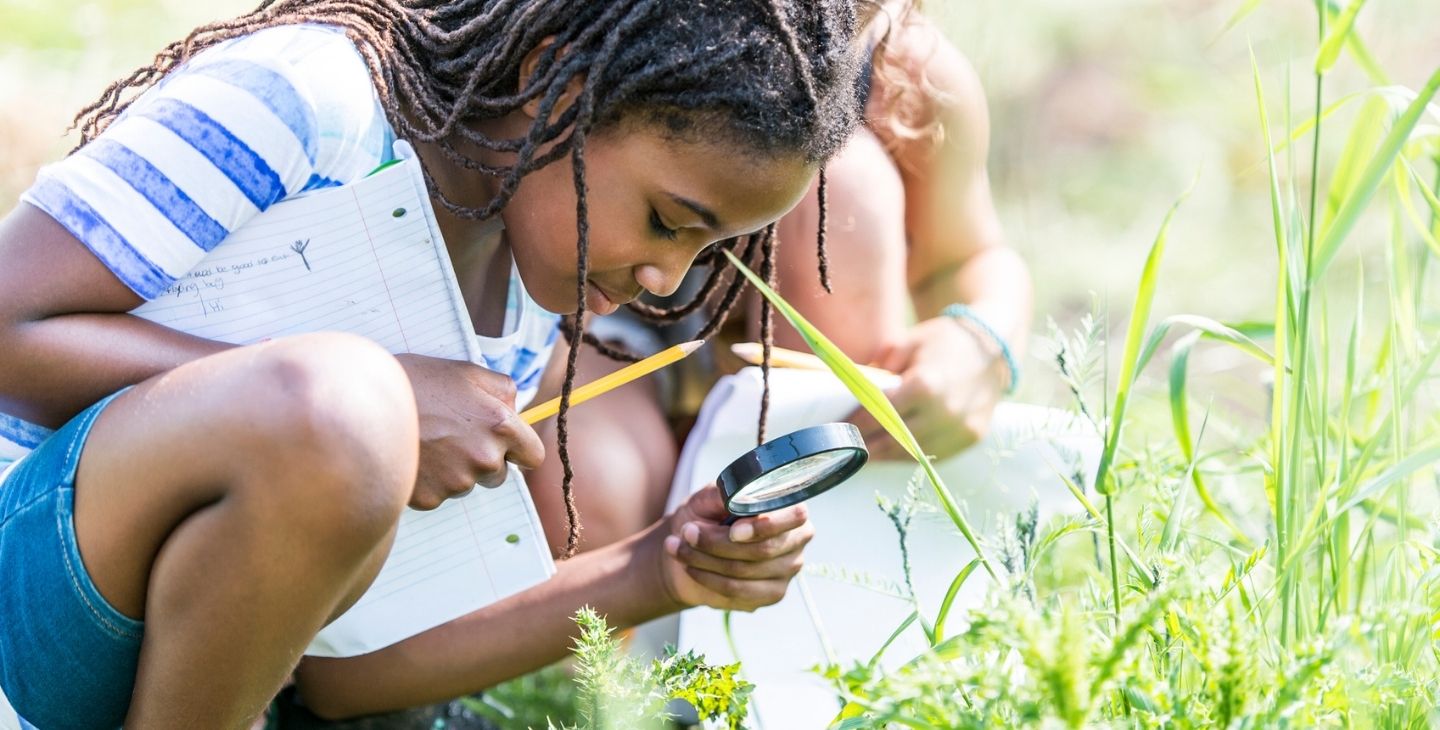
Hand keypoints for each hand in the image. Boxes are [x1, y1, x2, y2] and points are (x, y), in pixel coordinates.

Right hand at [395, 353, 544, 509]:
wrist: (364, 405)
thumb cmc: (415, 382)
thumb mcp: (465, 372)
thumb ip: (502, 389)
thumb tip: (515, 408)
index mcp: (500, 426)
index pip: (534, 456)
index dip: (520, 450)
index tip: (508, 446)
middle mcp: (485, 458)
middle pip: (498, 474)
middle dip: (483, 459)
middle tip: (453, 436)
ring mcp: (457, 482)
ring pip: (466, 483)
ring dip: (454, 469)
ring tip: (426, 442)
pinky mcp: (430, 498)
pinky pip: (438, 494)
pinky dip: (429, 480)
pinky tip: (412, 457)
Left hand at [655, 485, 812, 611]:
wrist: (691, 549)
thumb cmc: (704, 516)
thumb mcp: (708, 497)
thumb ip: (724, 493)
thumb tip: (734, 495)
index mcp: (790, 510)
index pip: (794, 517)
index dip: (764, 526)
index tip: (733, 531)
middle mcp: (795, 543)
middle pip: (764, 549)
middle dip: (718, 542)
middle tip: (687, 532)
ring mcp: (786, 572)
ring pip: (745, 571)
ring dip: (704, 559)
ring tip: (676, 547)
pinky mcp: (770, 595)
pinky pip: (737, 591)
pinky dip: (707, 578)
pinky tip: (691, 567)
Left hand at [849, 316, 1008, 460]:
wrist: (994, 349)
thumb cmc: (944, 342)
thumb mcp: (908, 343)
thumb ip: (880, 367)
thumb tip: (855, 391)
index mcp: (926, 385)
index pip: (879, 414)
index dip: (855, 424)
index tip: (837, 427)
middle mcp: (945, 412)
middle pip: (892, 439)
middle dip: (864, 445)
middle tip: (843, 447)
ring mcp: (960, 429)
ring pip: (911, 453)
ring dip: (884, 456)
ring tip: (862, 453)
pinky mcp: (971, 439)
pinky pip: (933, 455)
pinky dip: (909, 455)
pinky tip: (891, 452)